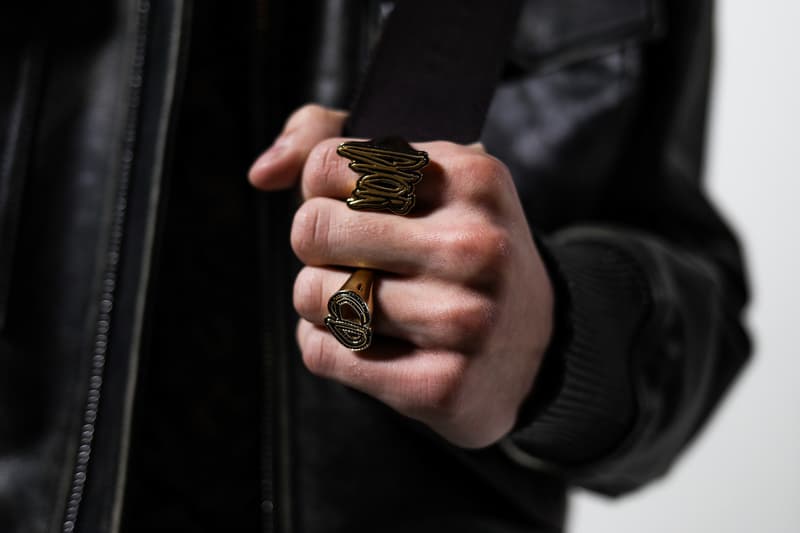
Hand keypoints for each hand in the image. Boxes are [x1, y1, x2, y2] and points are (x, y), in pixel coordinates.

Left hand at [249, 104, 553, 447]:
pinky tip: (372, 343)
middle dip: (317, 245)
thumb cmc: (459, 244)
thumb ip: (333, 140)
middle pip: (312, 229)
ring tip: (370, 302)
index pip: (328, 165)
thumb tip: (262, 174)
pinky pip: (321, 353)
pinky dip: (328, 346)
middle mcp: (475, 245)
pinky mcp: (441, 385)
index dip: (323, 189)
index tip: (355, 206)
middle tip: (357, 258)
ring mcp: (463, 320)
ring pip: (312, 295)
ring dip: (323, 300)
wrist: (534, 341)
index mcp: (473, 177)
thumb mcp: (423, 174)